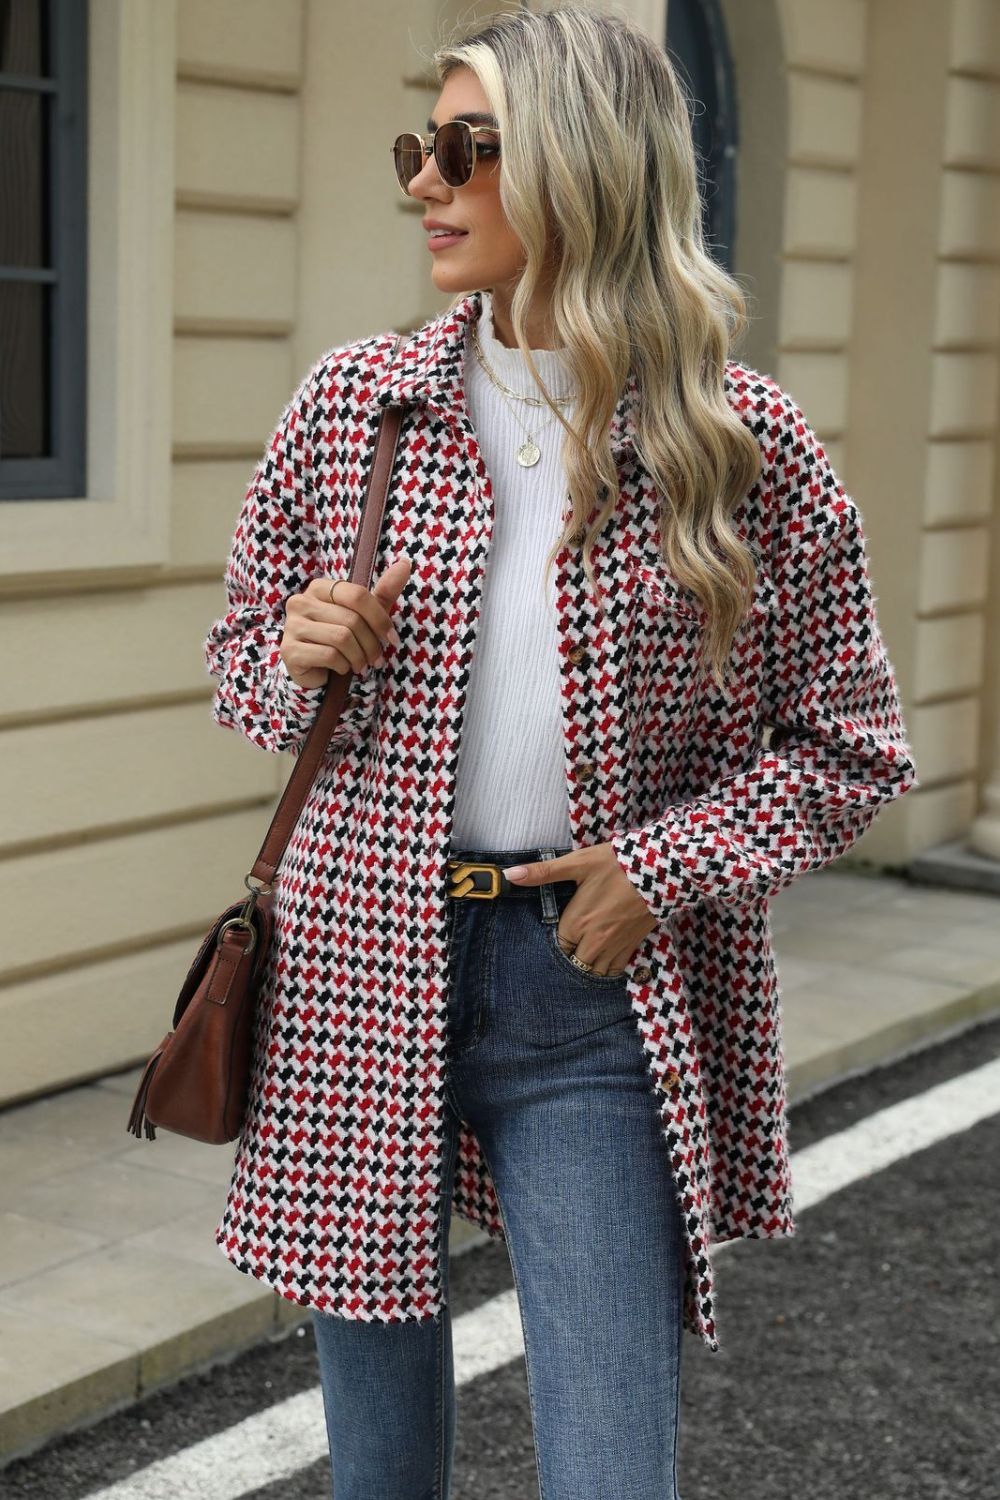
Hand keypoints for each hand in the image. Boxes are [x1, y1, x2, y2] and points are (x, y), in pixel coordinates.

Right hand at [279, 557, 412, 688]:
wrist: (312, 670)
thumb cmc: (341, 639)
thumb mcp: (364, 615)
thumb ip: (383, 591)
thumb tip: (406, 563)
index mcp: (319, 588)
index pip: (357, 595)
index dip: (380, 619)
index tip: (392, 638)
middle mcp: (301, 602)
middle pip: (352, 620)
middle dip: (371, 644)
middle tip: (376, 659)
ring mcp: (292, 625)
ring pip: (342, 638)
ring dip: (359, 657)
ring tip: (360, 664)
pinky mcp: (289, 650)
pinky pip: (329, 655)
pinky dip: (343, 666)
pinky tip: (341, 668)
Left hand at [502, 843, 656, 975]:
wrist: (659, 869)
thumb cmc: (615, 864)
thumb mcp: (577, 863)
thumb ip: (542, 872)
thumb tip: (508, 874)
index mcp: (577, 923)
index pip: (557, 948)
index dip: (554, 946)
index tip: (555, 939)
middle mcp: (594, 941)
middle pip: (573, 965)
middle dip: (568, 960)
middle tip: (565, 953)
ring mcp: (614, 947)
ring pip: (594, 973)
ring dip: (586, 968)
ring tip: (581, 960)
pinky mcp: (632, 946)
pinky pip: (615, 971)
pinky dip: (606, 971)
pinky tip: (602, 963)